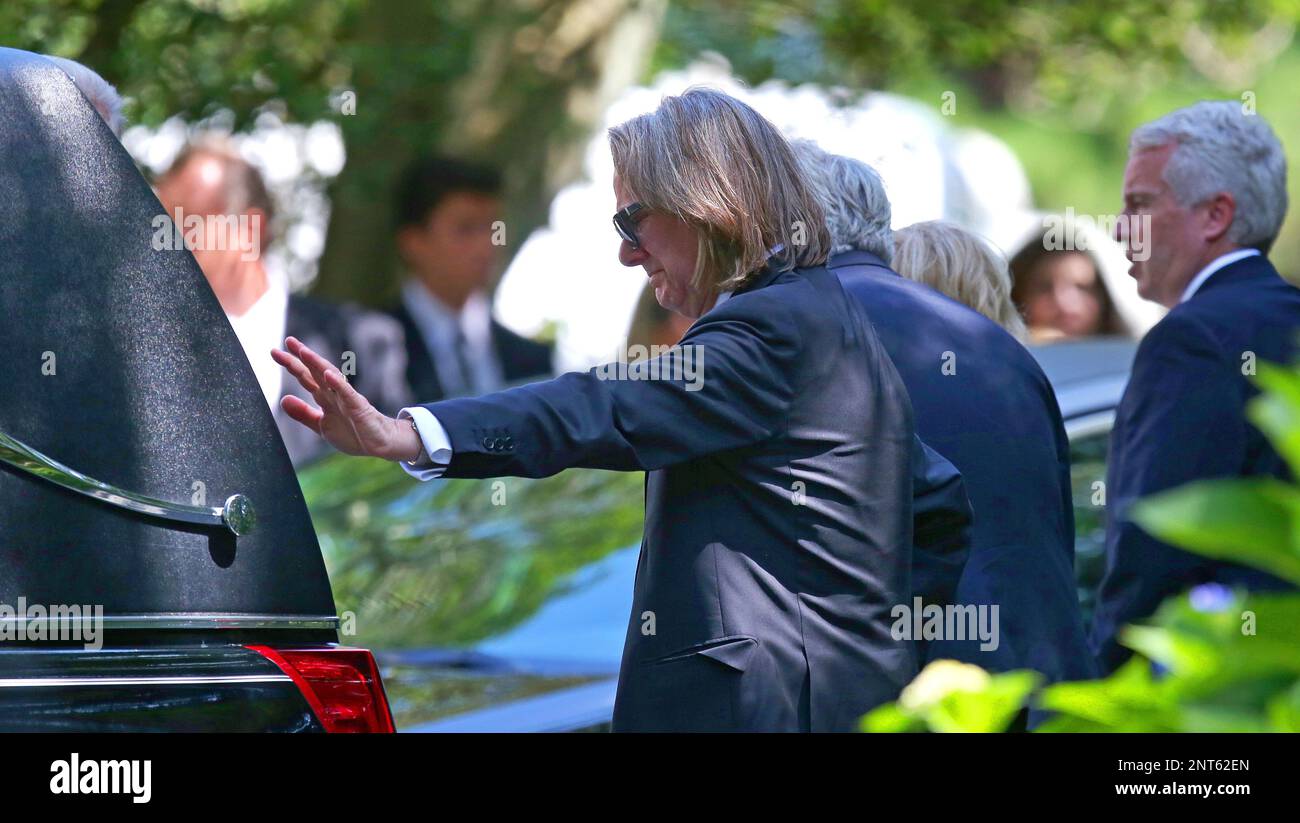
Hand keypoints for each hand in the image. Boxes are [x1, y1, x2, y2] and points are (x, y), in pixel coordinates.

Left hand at [271, 337, 421, 461]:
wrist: (381, 445)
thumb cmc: (354, 434)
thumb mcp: (321, 426)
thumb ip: (303, 413)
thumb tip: (283, 399)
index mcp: (325, 398)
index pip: (306, 377)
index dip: (292, 364)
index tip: (276, 352)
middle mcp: (335, 394)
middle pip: (316, 372)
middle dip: (302, 357)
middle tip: (288, 341)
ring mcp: (347, 399)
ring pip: (331, 377)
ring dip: (318, 364)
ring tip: (305, 352)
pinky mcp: (359, 408)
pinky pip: (348, 394)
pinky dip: (338, 384)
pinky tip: (328, 375)